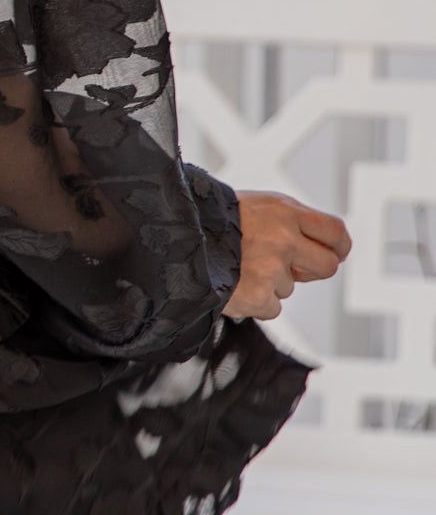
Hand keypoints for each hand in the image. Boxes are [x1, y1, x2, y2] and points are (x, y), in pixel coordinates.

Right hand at [224, 190, 350, 320]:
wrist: (174, 235)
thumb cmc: (214, 220)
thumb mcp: (257, 206)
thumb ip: (290, 223)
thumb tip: (318, 251)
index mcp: (285, 211)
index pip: (336, 231)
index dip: (339, 246)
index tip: (336, 253)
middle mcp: (283, 238)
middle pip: (327, 266)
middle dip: (311, 270)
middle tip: (289, 267)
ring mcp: (271, 268)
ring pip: (290, 287)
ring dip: (270, 283)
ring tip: (239, 266)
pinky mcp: (257, 296)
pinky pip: (272, 308)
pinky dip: (255, 301)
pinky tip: (233, 283)